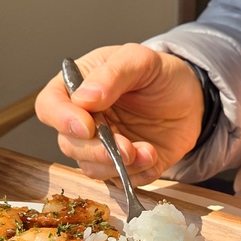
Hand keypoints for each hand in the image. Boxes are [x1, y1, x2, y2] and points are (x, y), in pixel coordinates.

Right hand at [35, 44, 203, 184]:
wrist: (190, 96)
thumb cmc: (159, 73)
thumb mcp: (140, 59)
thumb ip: (113, 74)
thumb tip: (85, 97)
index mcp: (77, 89)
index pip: (49, 106)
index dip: (61, 120)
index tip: (86, 126)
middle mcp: (84, 121)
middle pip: (69, 145)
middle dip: (97, 151)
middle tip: (126, 147)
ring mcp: (102, 146)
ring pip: (92, 168)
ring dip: (119, 166)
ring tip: (148, 151)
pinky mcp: (125, 166)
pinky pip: (122, 181)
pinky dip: (138, 175)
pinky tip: (153, 158)